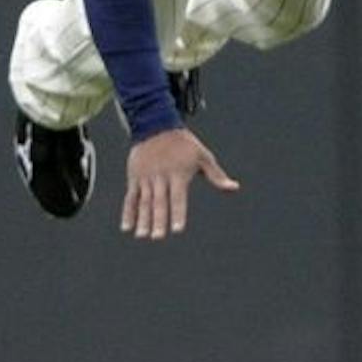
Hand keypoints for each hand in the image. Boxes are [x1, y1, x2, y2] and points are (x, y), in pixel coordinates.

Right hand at [121, 127, 239, 239]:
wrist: (155, 125)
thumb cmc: (184, 144)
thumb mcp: (202, 156)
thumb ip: (216, 175)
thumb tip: (234, 187)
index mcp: (178, 174)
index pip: (177, 198)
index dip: (177, 213)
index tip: (177, 228)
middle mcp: (160, 177)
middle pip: (159, 202)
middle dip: (158, 220)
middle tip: (157, 237)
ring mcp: (146, 177)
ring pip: (144, 201)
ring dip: (142, 219)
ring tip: (142, 235)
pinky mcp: (135, 176)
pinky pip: (131, 197)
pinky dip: (128, 212)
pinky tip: (127, 226)